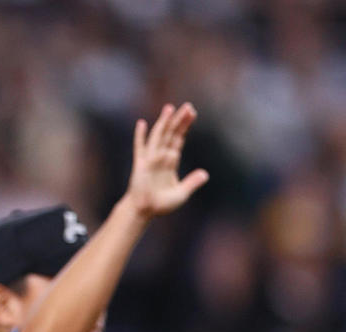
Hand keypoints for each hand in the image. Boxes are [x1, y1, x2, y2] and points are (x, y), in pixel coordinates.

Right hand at [125, 103, 208, 219]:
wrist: (144, 211)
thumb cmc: (161, 204)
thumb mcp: (181, 194)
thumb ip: (192, 183)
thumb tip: (205, 174)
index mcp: (170, 161)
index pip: (179, 139)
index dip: (185, 126)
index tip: (192, 113)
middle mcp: (161, 157)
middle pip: (171, 134)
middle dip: (179, 120)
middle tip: (188, 106)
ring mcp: (150, 159)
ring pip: (158, 136)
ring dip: (163, 122)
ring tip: (169, 108)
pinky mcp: (140, 165)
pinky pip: (140, 148)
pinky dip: (140, 136)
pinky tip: (141, 124)